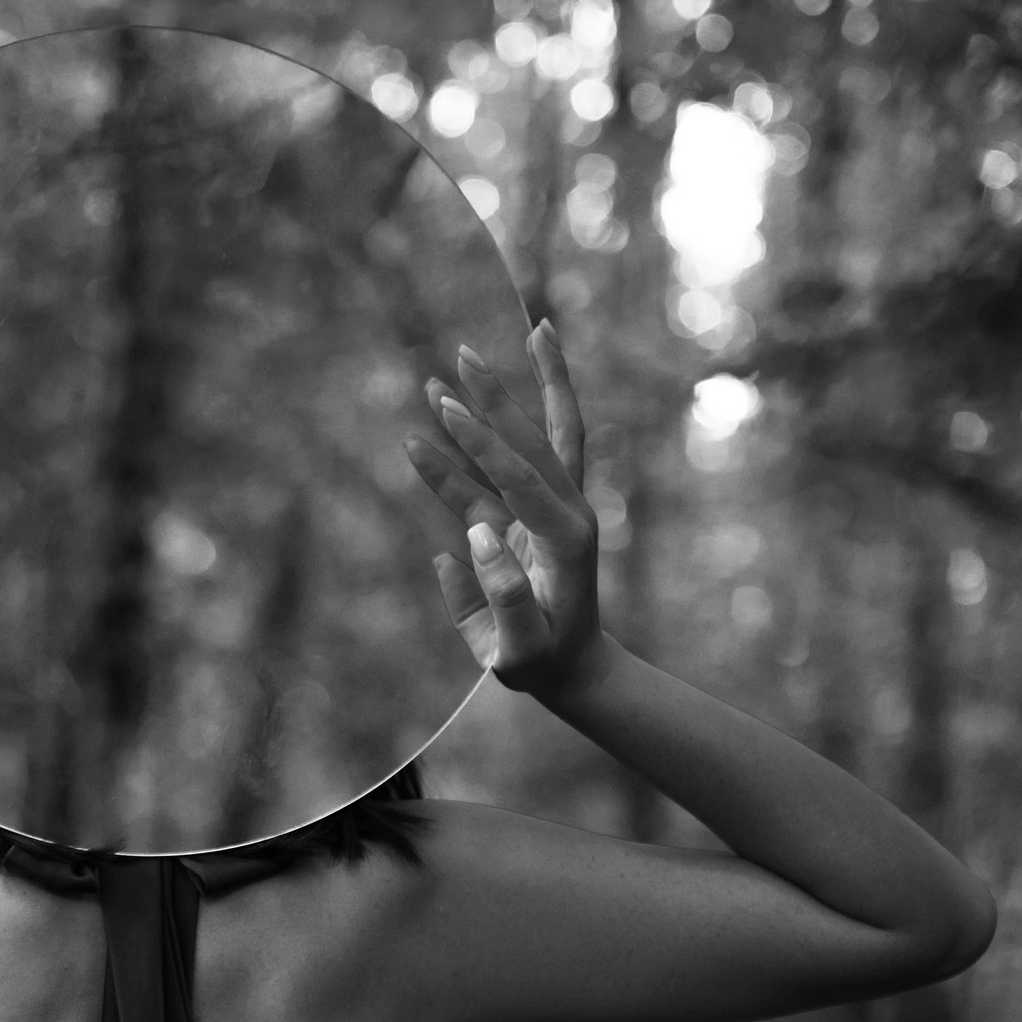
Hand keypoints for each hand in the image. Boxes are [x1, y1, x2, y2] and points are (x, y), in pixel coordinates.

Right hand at [404, 320, 606, 697]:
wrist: (573, 667)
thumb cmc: (540, 663)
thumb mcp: (518, 650)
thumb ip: (500, 598)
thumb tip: (476, 537)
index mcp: (566, 540)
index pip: (522, 478)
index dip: (484, 446)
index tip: (448, 413)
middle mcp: (567, 512)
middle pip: (534, 441)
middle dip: (496, 398)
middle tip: (461, 354)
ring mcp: (553, 508)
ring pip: (530, 441)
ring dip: (492, 403)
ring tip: (450, 365)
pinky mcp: (534, 513)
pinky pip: (507, 466)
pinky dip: (482, 437)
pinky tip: (447, 415)